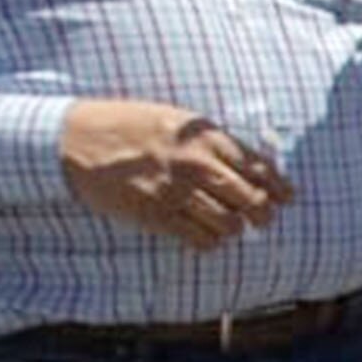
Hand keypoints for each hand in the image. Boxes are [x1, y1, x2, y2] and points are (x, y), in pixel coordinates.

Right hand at [59, 98, 291, 248]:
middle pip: (251, 199)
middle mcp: (196, 163)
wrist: (76, 138)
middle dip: (263, 213)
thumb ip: (212, 141)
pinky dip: (209, 241)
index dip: (278, 186)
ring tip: (231, 227)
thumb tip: (251, 164)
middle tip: (262, 219)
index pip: (259, 167)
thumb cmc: (128, 125)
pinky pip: (198, 238)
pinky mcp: (156, 214)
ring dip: (235, 229)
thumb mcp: (176, 120)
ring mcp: (176, 190)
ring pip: (229, 224)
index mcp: (205, 137)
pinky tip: (206, 236)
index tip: (286, 197)